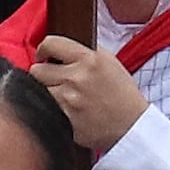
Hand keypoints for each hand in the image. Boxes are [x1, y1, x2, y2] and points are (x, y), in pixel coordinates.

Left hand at [32, 37, 148, 152]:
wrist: (132, 125)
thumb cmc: (122, 94)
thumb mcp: (110, 62)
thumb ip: (85, 52)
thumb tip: (60, 48)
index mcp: (90, 59)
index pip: (51, 43)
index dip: (44, 49)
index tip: (44, 55)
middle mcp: (77, 78)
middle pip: (37, 70)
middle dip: (43, 74)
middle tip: (53, 79)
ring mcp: (68, 101)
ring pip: (39, 91)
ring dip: (47, 92)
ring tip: (61, 96)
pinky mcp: (64, 120)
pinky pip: (45, 110)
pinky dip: (52, 109)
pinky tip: (66, 110)